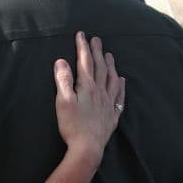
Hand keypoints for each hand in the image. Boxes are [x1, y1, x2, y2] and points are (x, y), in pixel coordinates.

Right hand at [53, 31, 124, 159]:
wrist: (88, 148)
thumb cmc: (72, 126)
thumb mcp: (63, 102)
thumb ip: (63, 80)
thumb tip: (61, 61)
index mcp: (87, 87)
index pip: (85, 62)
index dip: (83, 47)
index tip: (82, 35)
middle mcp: (100, 92)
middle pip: (100, 67)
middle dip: (97, 52)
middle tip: (96, 39)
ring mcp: (108, 103)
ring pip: (111, 79)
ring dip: (110, 65)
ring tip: (109, 55)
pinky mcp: (112, 115)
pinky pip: (119, 96)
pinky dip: (120, 85)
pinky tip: (121, 80)